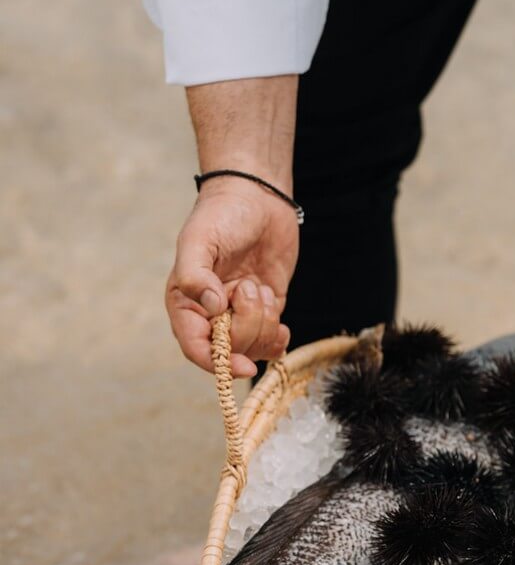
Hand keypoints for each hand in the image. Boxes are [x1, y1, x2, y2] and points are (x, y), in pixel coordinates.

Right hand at [165, 177, 295, 378]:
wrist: (257, 199)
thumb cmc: (221, 216)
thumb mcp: (200, 240)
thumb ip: (195, 275)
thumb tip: (212, 308)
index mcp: (186, 303)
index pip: (196, 347)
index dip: (218, 362)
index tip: (243, 365)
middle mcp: (209, 316)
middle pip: (230, 350)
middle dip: (248, 323)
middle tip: (249, 287)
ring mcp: (238, 317)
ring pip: (254, 348)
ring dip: (265, 320)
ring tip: (260, 287)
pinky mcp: (264, 313)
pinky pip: (272, 343)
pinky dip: (279, 334)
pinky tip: (276, 313)